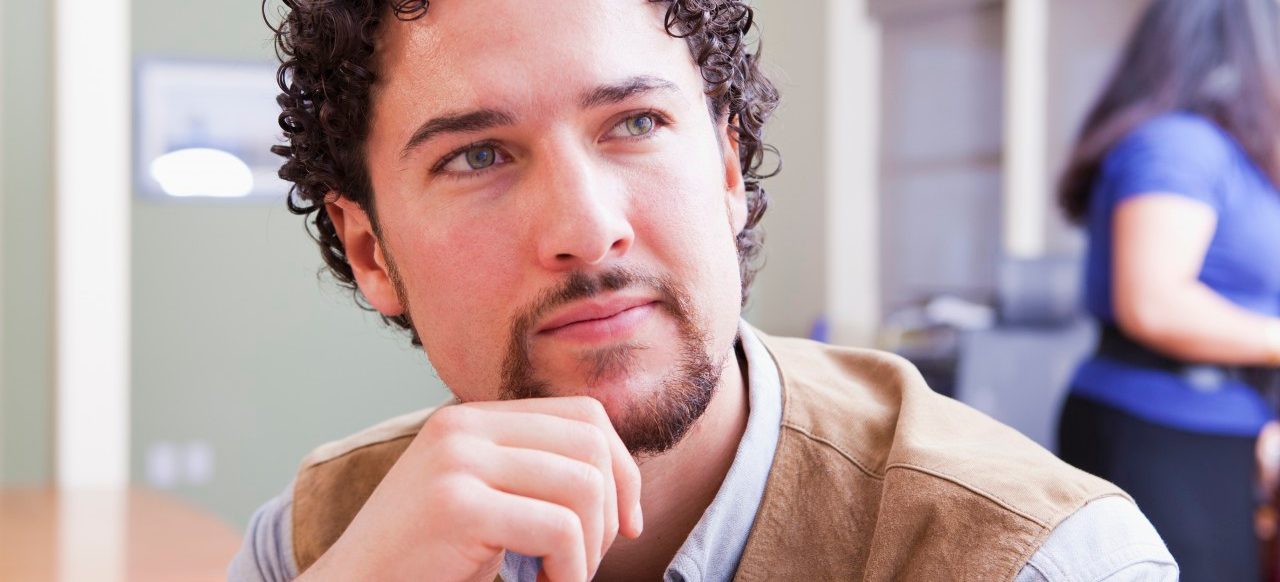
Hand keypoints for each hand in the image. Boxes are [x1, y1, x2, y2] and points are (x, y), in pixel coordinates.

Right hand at [300, 397, 643, 581]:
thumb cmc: (423, 562)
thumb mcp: (482, 500)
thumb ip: (530, 474)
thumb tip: (620, 479)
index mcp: (473, 419)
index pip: (585, 415)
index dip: (622, 470)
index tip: (626, 526)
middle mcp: (465, 426)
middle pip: (592, 445)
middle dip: (611, 511)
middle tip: (585, 562)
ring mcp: (458, 460)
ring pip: (584, 486)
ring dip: (591, 546)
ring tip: (561, 576)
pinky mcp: (458, 504)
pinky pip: (559, 529)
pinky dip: (571, 570)